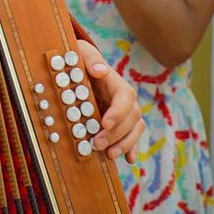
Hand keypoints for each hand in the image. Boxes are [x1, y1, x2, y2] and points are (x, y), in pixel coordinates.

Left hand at [76, 38, 142, 162]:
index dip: (118, 112)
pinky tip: (128, 161)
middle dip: (116, 133)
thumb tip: (100, 70)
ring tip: (109, 155)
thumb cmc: (78, 60)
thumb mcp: (80, 53)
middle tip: (97, 144)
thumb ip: (90, 58)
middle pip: (131, 118)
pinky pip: (132, 137)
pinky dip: (131, 149)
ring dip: (124, 144)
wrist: (80, 69)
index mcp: (116, 83)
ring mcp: (125, 113)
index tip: (105, 123)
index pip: (125, 98)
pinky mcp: (121, 124)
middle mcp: (125, 100)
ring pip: (135, 129)